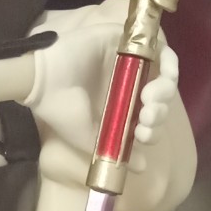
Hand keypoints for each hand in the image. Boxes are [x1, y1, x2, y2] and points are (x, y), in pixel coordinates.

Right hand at [26, 3, 178, 164]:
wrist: (42, 82)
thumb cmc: (61, 111)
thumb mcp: (91, 139)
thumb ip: (118, 149)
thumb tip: (143, 167)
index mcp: (119, 105)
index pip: (148, 118)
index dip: (153, 129)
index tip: (142, 135)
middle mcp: (126, 83)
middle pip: (159, 97)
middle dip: (159, 112)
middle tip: (146, 117)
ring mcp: (127, 62)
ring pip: (163, 73)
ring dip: (164, 89)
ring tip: (150, 98)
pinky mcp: (124, 42)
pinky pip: (157, 46)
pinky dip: (167, 61)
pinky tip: (161, 75)